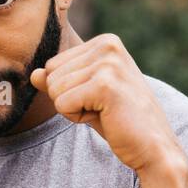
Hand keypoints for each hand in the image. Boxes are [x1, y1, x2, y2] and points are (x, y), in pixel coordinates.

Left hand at [30, 33, 183, 173]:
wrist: (153, 146)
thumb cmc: (119, 121)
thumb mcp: (84, 96)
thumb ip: (59, 82)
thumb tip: (34, 74)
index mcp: (105, 42)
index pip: (53, 65)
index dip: (69, 90)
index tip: (99, 98)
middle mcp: (107, 45)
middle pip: (51, 75)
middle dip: (69, 99)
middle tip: (102, 108)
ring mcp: (108, 63)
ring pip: (54, 90)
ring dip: (74, 110)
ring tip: (105, 112)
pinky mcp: (105, 84)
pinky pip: (62, 104)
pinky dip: (77, 118)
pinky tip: (105, 118)